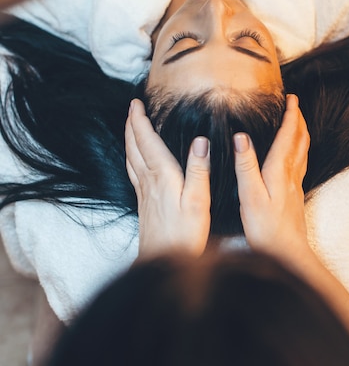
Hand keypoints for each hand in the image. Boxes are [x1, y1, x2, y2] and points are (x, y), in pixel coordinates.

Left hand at [125, 99, 210, 256]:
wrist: (162, 262)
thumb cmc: (183, 234)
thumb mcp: (198, 201)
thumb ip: (198, 169)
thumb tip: (200, 140)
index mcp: (162, 175)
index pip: (147, 140)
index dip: (140, 120)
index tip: (136, 102)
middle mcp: (148, 181)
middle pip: (134, 146)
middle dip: (132, 125)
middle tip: (132, 108)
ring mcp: (144, 192)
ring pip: (131, 158)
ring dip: (130, 139)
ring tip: (131, 127)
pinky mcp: (144, 203)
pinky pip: (133, 171)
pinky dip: (132, 157)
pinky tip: (136, 161)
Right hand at [233, 94, 309, 258]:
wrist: (288, 254)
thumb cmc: (266, 228)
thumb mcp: (249, 195)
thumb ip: (245, 165)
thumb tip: (241, 136)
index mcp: (280, 170)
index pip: (288, 135)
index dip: (291, 115)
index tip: (291, 97)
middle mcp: (291, 174)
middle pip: (300, 140)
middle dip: (299, 119)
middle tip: (295, 104)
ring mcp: (295, 185)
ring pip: (303, 151)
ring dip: (301, 133)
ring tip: (297, 122)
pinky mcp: (295, 195)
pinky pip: (300, 163)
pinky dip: (299, 149)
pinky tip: (293, 155)